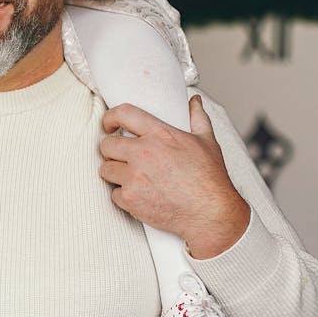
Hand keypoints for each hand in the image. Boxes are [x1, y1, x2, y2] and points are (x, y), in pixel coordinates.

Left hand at [99, 95, 249, 258]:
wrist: (211, 215)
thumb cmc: (210, 179)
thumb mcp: (207, 142)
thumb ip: (197, 118)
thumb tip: (195, 101)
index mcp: (159, 134)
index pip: (123, 113)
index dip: (110, 118)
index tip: (109, 125)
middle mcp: (143, 153)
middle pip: (106, 145)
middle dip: (112, 151)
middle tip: (123, 158)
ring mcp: (134, 177)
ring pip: (105, 169)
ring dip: (115, 173)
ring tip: (133, 177)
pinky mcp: (130, 199)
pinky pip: (114, 194)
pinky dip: (124, 196)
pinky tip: (140, 196)